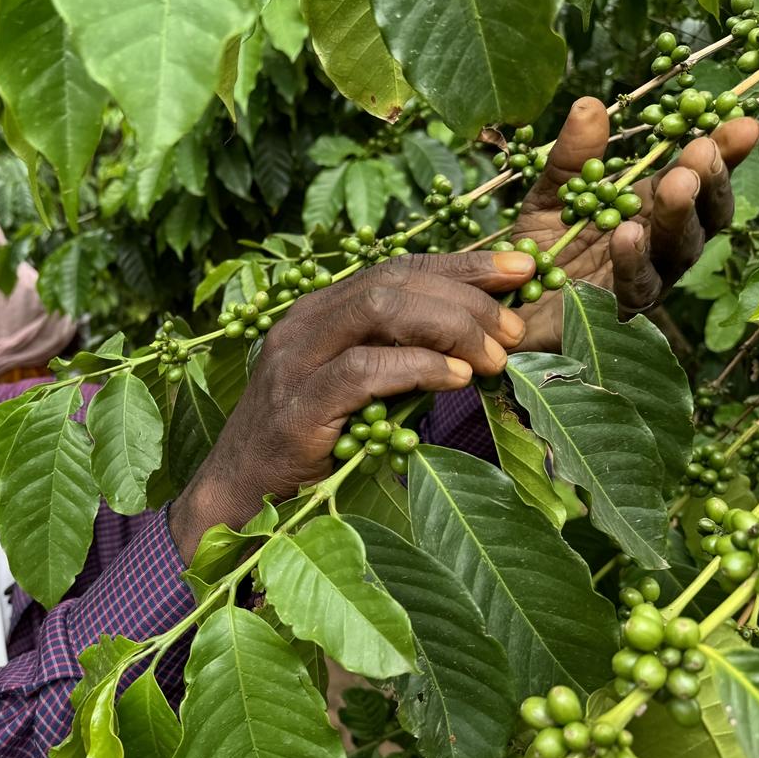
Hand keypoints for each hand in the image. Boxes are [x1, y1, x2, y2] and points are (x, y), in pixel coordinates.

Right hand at [168, 252, 534, 559]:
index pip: (398, 268)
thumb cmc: (307, 442)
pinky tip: (456, 378)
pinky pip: (363, 370)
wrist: (238, 492)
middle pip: (395, 281)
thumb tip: (478, 342)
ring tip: (495, 356)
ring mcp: (296, 361)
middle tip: (517, 329)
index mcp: (319, 311)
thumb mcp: (355, 388)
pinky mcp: (298, 404)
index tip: (520, 269)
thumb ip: (398, 358)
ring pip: (380, 310)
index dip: (462, 265)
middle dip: (467, 297)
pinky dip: (417, 368)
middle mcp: (304, 323)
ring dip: (450, 327)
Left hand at [513, 96, 758, 350]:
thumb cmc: (539, 248)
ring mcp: (646, 278)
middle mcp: (660, 243)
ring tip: (675, 184)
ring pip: (678, 250)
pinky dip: (633, 258)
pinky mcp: (620, 311)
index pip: (699, 177)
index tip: (741, 125)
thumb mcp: (553, 194)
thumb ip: (573, 156)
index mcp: (652, 207)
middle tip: (700, 152)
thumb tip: (590, 104)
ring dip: (677, 216)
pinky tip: (629, 234)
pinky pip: (635, 285)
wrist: (508, 304)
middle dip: (708, 182)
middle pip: (704, 215)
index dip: (724, 153)